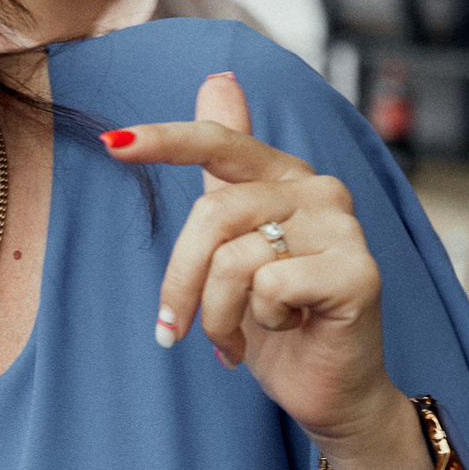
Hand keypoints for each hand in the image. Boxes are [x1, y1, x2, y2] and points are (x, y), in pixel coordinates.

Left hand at [104, 69, 413, 469]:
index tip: (110, 143)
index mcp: (285, 176)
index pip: (220, 143)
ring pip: (234, 259)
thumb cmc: (278, 320)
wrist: (329, 389)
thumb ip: (224, 169)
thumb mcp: (237, 242)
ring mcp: (344, 227)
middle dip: (181, 282)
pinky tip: (286, 331)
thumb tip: (219, 79)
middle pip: (212, 215)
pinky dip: (261, 323)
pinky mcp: (358, 271)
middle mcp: (320, 189)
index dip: (165, 141)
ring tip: (233, 340)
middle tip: (175, 329)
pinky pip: (269, 286)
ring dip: (217, 316)